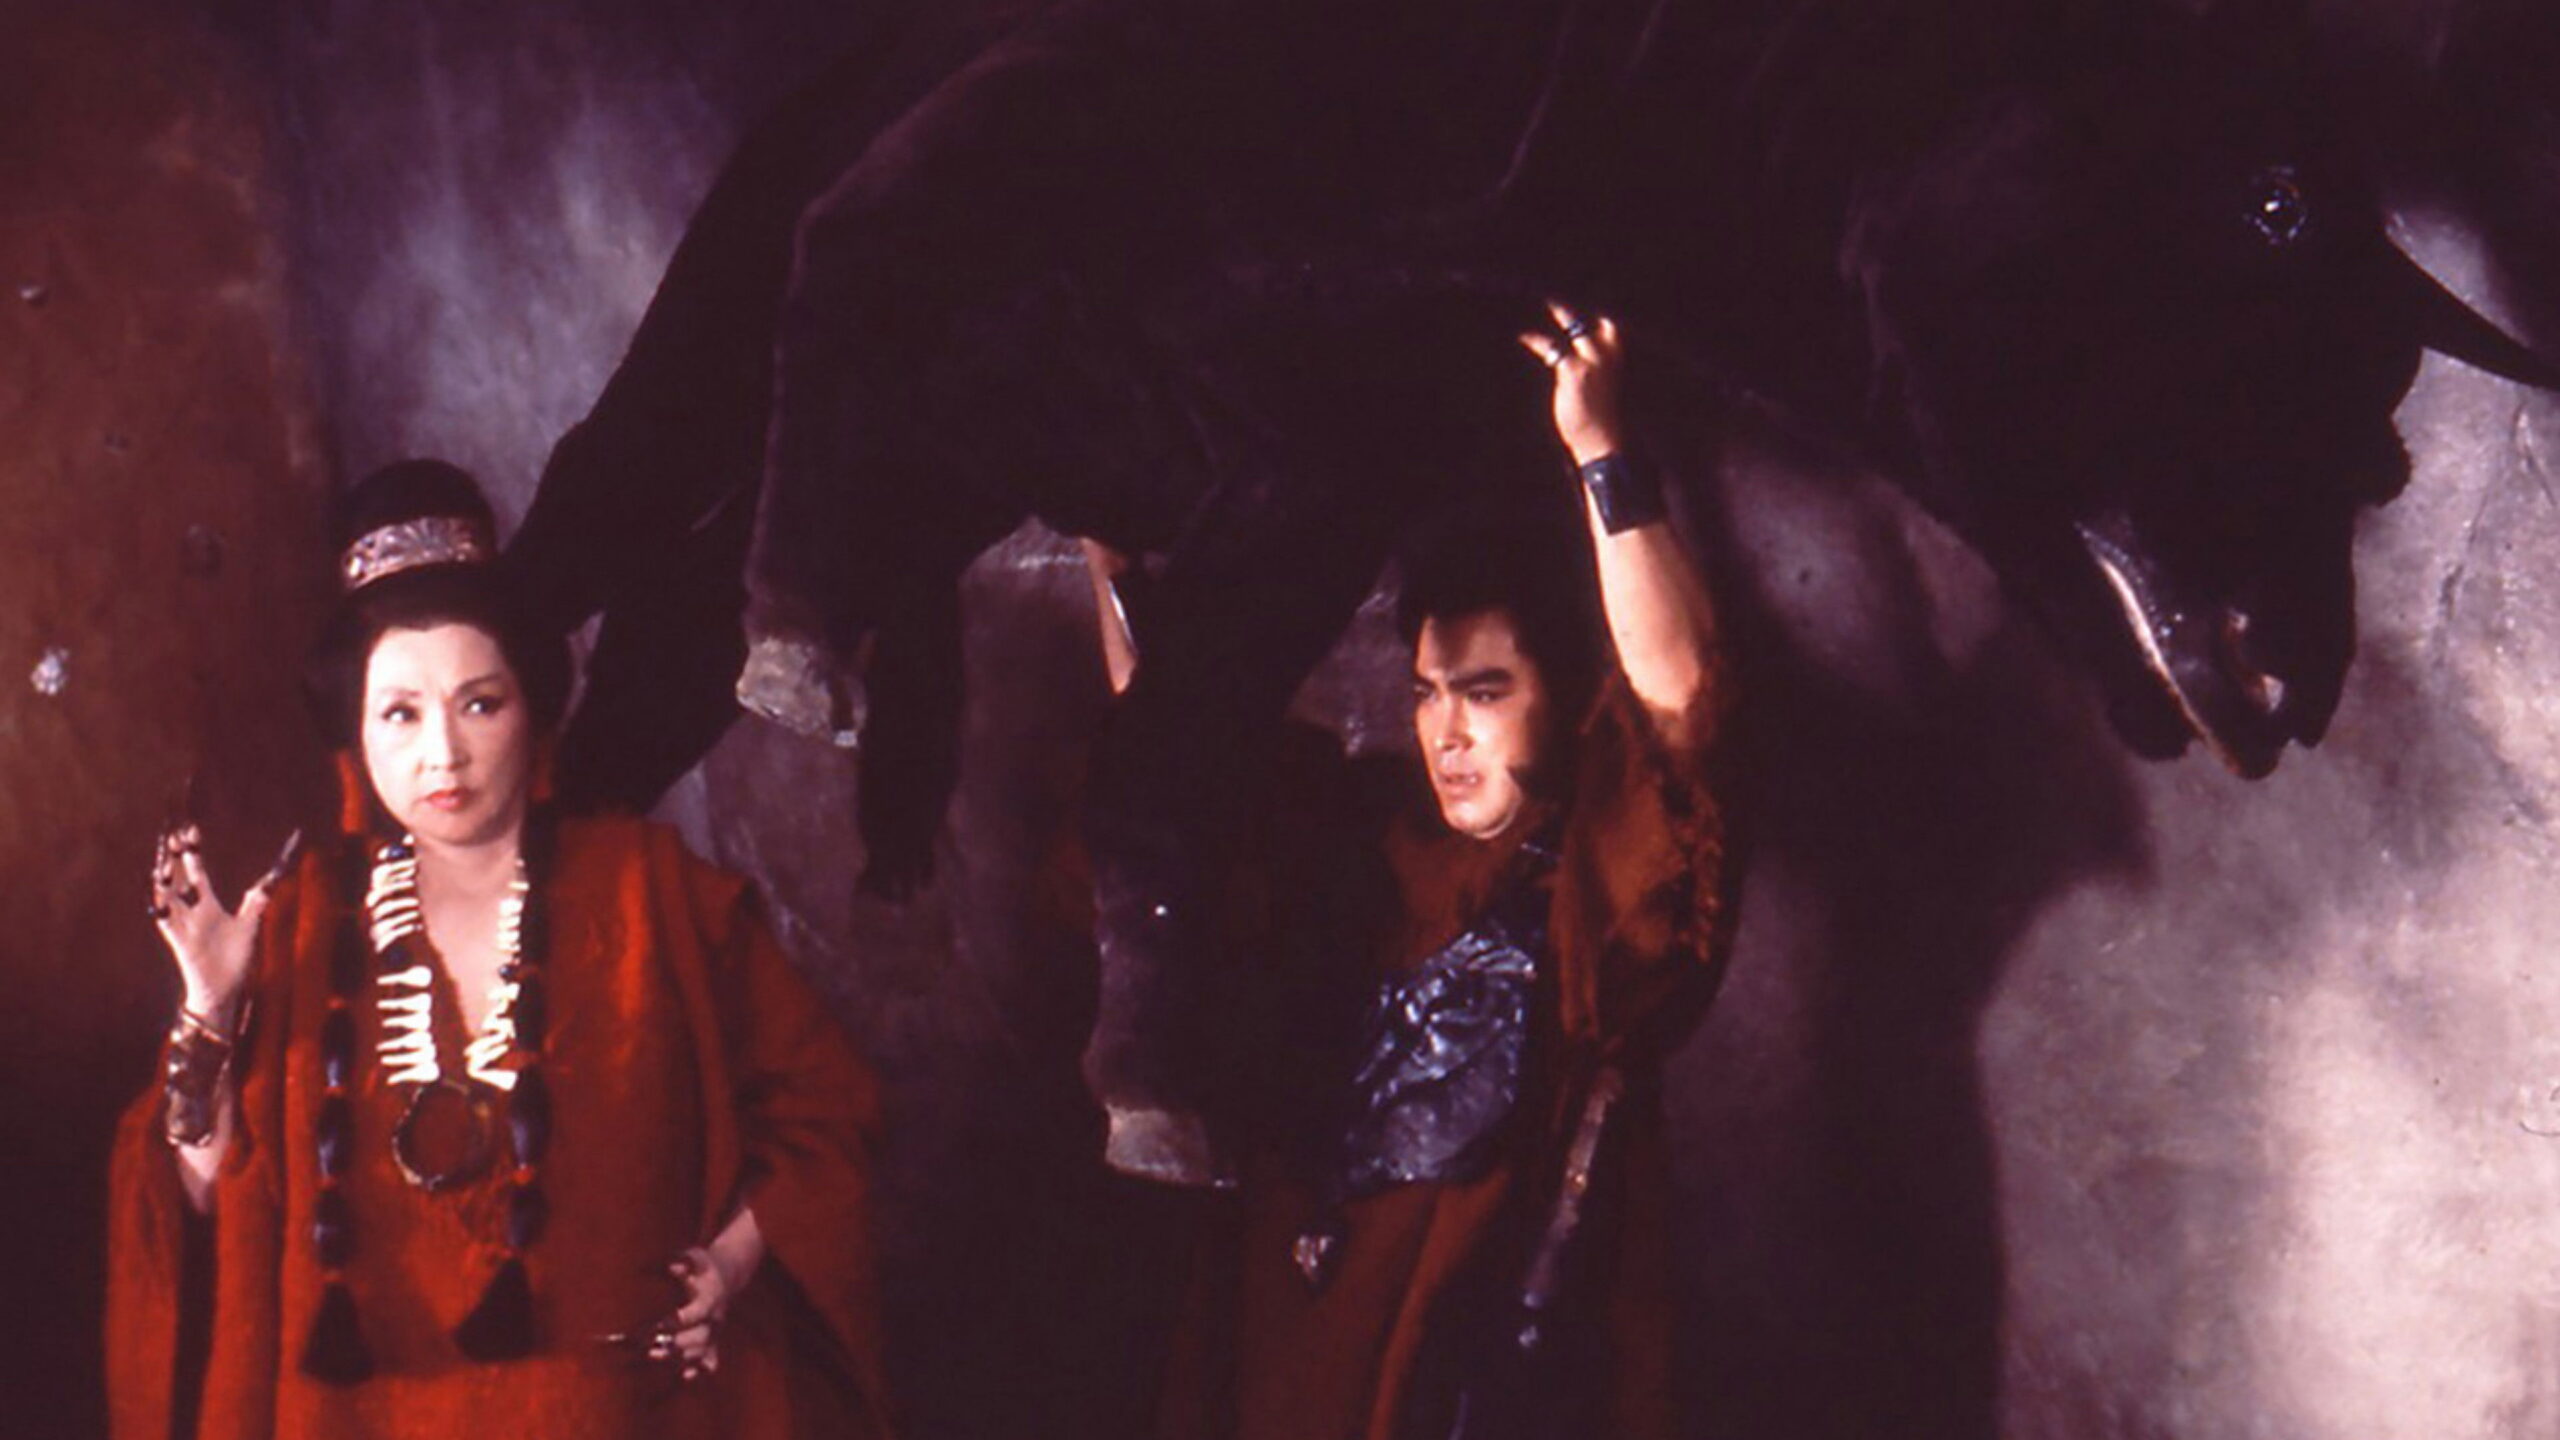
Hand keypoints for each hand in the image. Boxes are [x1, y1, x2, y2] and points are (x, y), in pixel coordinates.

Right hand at [151, 825, 298, 1021]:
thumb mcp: (249, 924)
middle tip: (173, 833)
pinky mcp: (181, 942)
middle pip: (179, 878)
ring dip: (165, 879)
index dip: (193, 853)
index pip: (197, 872)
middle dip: (175, 857)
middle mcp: (192, 912)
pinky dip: (162, 909)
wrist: (223, 990)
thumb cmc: (234, 959)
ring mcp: (184, 926)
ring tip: (163, 859)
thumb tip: (270, 880)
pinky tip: (158, 893)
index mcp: (207, 906)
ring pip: (168, 896)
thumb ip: (256, 902)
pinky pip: (167, 923)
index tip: (190, 830)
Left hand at [649, 1241, 753, 1380]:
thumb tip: (672, 1266)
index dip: (681, 1319)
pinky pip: (710, 1362)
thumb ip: (684, 1262)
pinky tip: (684, 1377)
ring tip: (655, 1359)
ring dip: (680, 1360)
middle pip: (699, 1337)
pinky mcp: (712, 1343)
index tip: (663, 1323)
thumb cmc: (703, 1266)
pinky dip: (698, 1371)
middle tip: (650, 1351)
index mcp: (710, 1297)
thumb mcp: (695, 1257)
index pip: (698, 1312)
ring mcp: (714, 1332)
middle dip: (676, 1345)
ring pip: (702, 1352)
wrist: (726, 1276)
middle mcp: (714, 1318)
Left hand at [1519, 301, 1626, 464]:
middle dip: (1580, 300)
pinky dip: (1535, 340)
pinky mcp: (1574, 371)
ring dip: (1560, 308)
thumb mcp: (1600, 384)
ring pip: (1575, 323)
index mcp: (1618, 354)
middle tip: (1561, 285)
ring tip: (1544, 296)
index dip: (1598, 305)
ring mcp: (1593, 359)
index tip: (1583, 289)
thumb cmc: (1599, 416)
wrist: (1603, 440)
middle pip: (1596, 313)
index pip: (1610, 320)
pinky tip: (1523, 336)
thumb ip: (1592, 361)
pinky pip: (1552, 348)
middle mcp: (1609, 352)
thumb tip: (1570, 351)